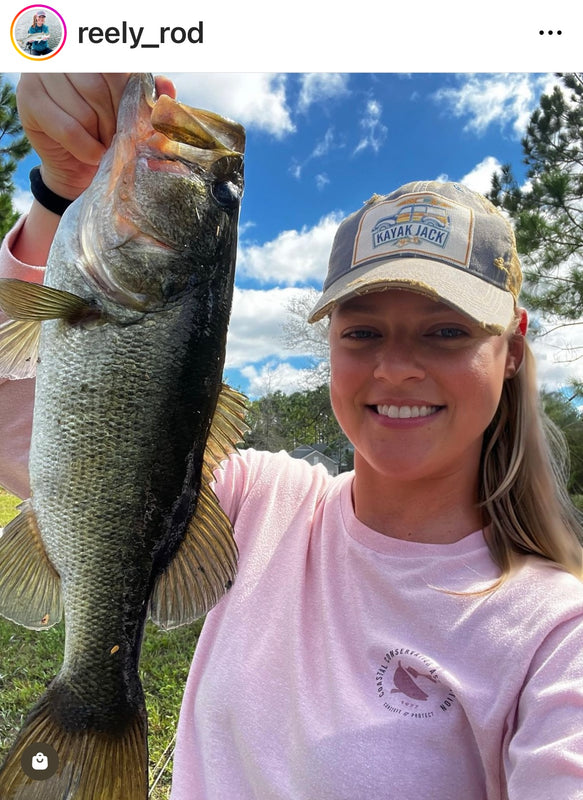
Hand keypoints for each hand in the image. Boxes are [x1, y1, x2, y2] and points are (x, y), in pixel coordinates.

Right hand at [11, 74, 175, 266]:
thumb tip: (167, 87)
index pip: (115, 70)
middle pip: (97, 88)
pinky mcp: (29, 100)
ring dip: (100, 137)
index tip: (130, 122)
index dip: (126, 100)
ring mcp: (41, 76)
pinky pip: (68, 128)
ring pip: (82, 110)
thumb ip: (150, 98)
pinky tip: (93, 155)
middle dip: (113, 122)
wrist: (82, 167)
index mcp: (92, 55)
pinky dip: (86, 147)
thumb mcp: (133, 115)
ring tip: (104, 146)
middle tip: (117, 139)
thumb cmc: (110, 135)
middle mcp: (63, 57)